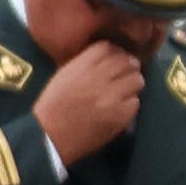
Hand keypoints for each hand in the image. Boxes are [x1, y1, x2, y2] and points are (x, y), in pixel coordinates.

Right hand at [34, 41, 144, 164]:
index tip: (116, 59)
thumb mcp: (64, 75)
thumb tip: (109, 57)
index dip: (115, 52)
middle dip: (128, 66)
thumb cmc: (52, 107)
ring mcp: (111, 96)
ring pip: (136, 80)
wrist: (49, 137)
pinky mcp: (120, 115)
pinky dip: (130, 104)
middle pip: (127, 61)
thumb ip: (85, 63)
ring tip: (125, 91)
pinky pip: (135, 102)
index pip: (108, 47)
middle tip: (126, 74)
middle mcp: (99, 77)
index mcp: (82, 66)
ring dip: (132, 84)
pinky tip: (120, 108)